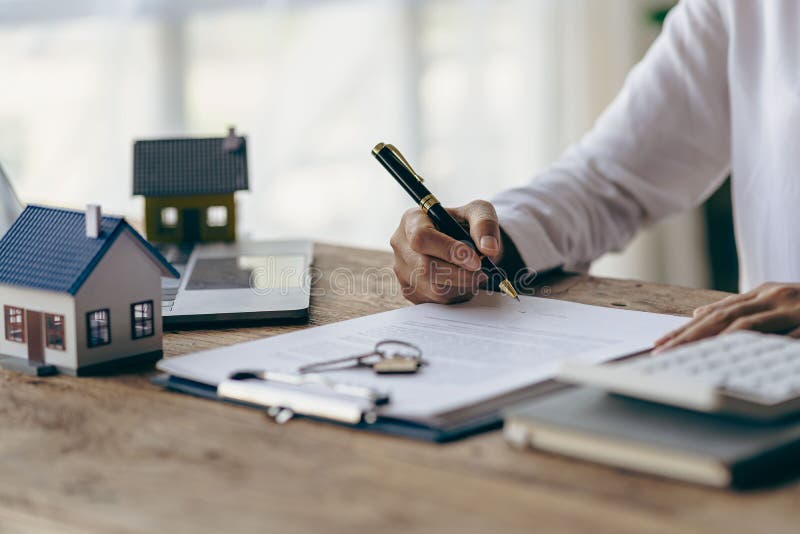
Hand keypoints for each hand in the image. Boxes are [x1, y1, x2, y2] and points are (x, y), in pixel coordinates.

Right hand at [390, 200, 501, 303]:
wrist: (463, 243)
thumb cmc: (467, 223)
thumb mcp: (479, 212)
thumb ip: (485, 225)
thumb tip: (488, 248)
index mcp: (412, 220)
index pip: (422, 238)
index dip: (449, 251)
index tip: (476, 261)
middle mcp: (401, 245)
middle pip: (425, 268)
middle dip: (460, 274)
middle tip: (483, 273)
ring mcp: (402, 270)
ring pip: (432, 289)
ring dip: (461, 286)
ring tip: (474, 275)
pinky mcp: (410, 291)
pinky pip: (435, 301)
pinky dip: (456, 296)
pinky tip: (463, 282)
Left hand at [654, 282, 799, 351]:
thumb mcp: (779, 305)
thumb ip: (745, 310)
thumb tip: (701, 315)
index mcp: (766, 294)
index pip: (717, 313)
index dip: (687, 328)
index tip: (661, 343)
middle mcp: (775, 297)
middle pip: (722, 317)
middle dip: (688, 335)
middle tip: (662, 351)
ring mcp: (793, 309)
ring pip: (743, 324)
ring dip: (709, 340)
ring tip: (684, 354)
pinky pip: (779, 336)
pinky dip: (754, 343)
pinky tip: (732, 352)